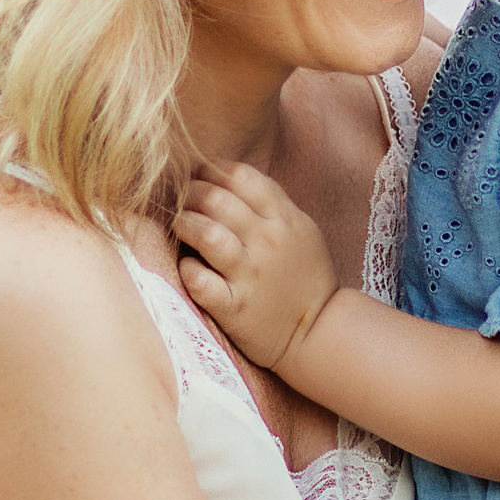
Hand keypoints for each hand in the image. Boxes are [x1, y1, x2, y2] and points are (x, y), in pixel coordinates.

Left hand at [173, 162, 336, 369]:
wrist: (318, 330)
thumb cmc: (305, 275)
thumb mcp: (301, 228)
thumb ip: (270, 201)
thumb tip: (226, 175)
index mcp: (284, 218)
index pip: (240, 176)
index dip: (211, 169)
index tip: (200, 176)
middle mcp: (267, 242)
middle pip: (215, 199)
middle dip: (190, 193)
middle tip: (184, 201)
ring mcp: (250, 275)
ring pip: (205, 234)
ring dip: (184, 225)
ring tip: (181, 227)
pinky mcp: (234, 307)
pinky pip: (198, 280)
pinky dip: (188, 269)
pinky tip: (189, 266)